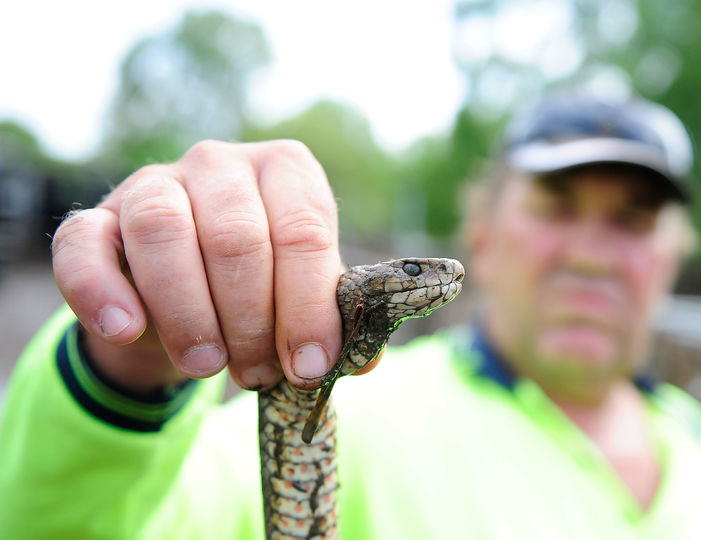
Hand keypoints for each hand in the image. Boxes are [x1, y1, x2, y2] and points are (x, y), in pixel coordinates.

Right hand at [52, 140, 343, 392]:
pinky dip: (100, 290)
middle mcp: (221, 163)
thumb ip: (332, 319)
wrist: (190, 289)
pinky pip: (84, 244)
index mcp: (287, 170)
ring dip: (188, 311)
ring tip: (207, 366)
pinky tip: (127, 331)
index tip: (309, 366)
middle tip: (259, 374)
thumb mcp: (303, 294)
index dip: (308, 306)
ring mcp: (155, 182)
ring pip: (164, 231)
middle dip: (251, 320)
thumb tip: (365, 361)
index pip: (303, 230)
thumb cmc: (263, 286)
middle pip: (236, 236)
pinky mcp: (97, 216)